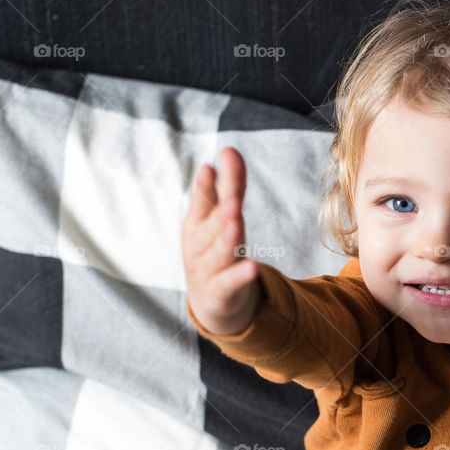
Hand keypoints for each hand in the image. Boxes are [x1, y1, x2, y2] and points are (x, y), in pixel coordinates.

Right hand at [182, 147, 262, 334]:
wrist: (209, 300)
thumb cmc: (213, 250)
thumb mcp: (219, 218)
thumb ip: (229, 187)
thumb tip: (230, 150)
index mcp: (196, 222)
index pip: (204, 198)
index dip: (209, 183)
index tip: (216, 162)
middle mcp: (198, 243)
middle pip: (213, 224)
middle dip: (221, 210)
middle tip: (232, 197)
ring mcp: (207, 268)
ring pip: (219, 252)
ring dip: (226, 239)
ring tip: (236, 223)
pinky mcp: (220, 291)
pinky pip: (230, 282)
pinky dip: (240, 275)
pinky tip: (253, 266)